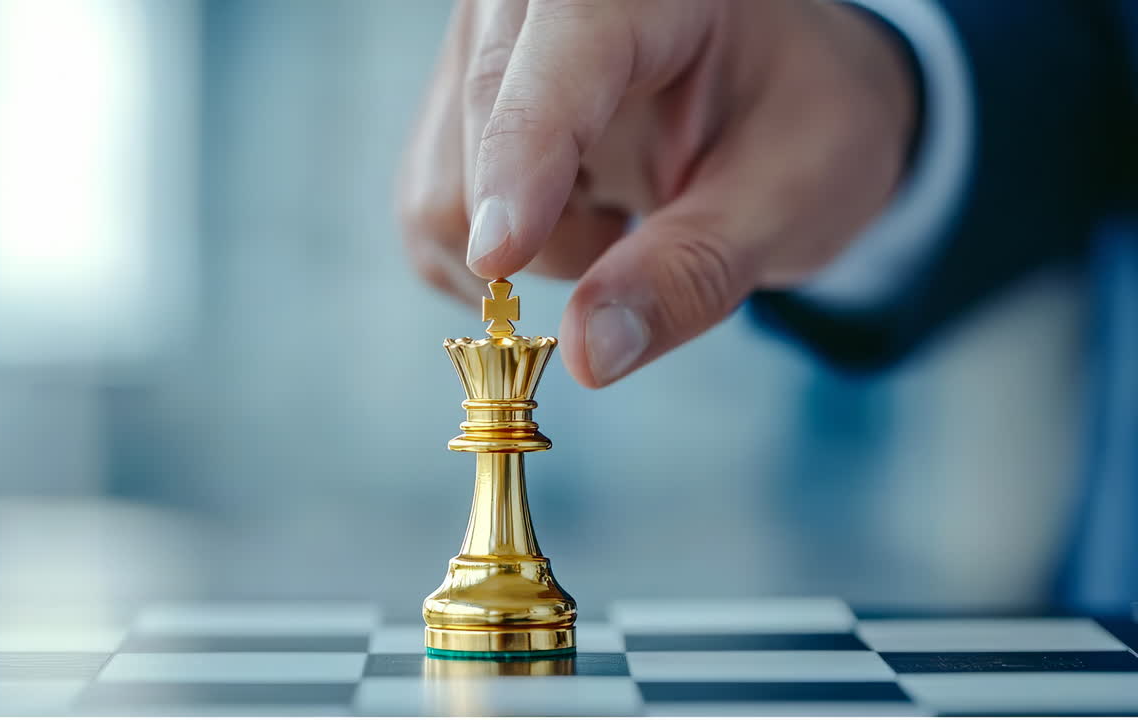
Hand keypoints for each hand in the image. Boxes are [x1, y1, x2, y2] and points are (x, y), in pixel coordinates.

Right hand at [398, 0, 916, 386]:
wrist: (774, 94)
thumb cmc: (802, 121)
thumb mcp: (786, 198)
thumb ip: (692, 272)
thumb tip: (587, 355)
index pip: (561, 56)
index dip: (524, 154)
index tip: (503, 259)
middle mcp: (535, 2)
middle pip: (481, 125)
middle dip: (544, 232)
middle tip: (633, 255)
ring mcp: (484, 50)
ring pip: (440, 188)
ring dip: (526, 253)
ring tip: (616, 224)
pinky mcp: (454, 111)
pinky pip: (432, 215)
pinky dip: (500, 258)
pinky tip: (573, 221)